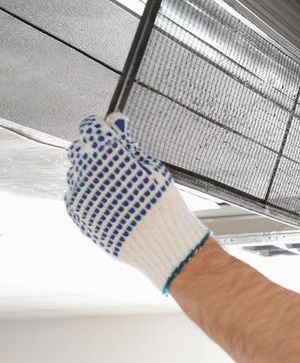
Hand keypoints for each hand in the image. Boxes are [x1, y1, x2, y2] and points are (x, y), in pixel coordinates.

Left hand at [65, 113, 210, 292]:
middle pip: (80, 148)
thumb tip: (113, 119)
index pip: (91, 127)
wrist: (161, 243)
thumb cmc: (162, 202)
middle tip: (116, 163)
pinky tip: (110, 201)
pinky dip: (89, 193)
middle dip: (95, 150)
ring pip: (76, 172)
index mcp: (108, 153)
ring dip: (91, 173)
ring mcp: (79, 193)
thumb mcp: (152, 166)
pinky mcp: (77, 212)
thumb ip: (126, 143)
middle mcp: (87, 170)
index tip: (114, 134)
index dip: (103, 129)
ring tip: (117, 187)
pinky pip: (75, 194)